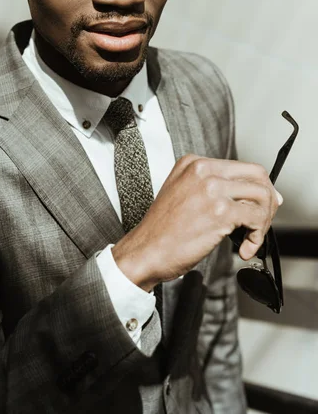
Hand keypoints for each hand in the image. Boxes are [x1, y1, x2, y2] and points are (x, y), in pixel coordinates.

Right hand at [112, 154, 281, 291]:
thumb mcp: (182, 193)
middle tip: (263, 220)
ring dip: (264, 221)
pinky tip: (244, 248)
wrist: (146, 250)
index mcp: (193, 163)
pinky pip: (256, 218)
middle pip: (256, 176)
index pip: (242, 167)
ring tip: (252, 237)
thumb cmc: (163, 230)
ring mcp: (212, 189)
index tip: (261, 205)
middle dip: (267, 200)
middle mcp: (203, 170)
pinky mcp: (220, 211)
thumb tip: (248, 194)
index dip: (257, 188)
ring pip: (261, 196)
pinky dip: (257, 237)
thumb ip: (211, 187)